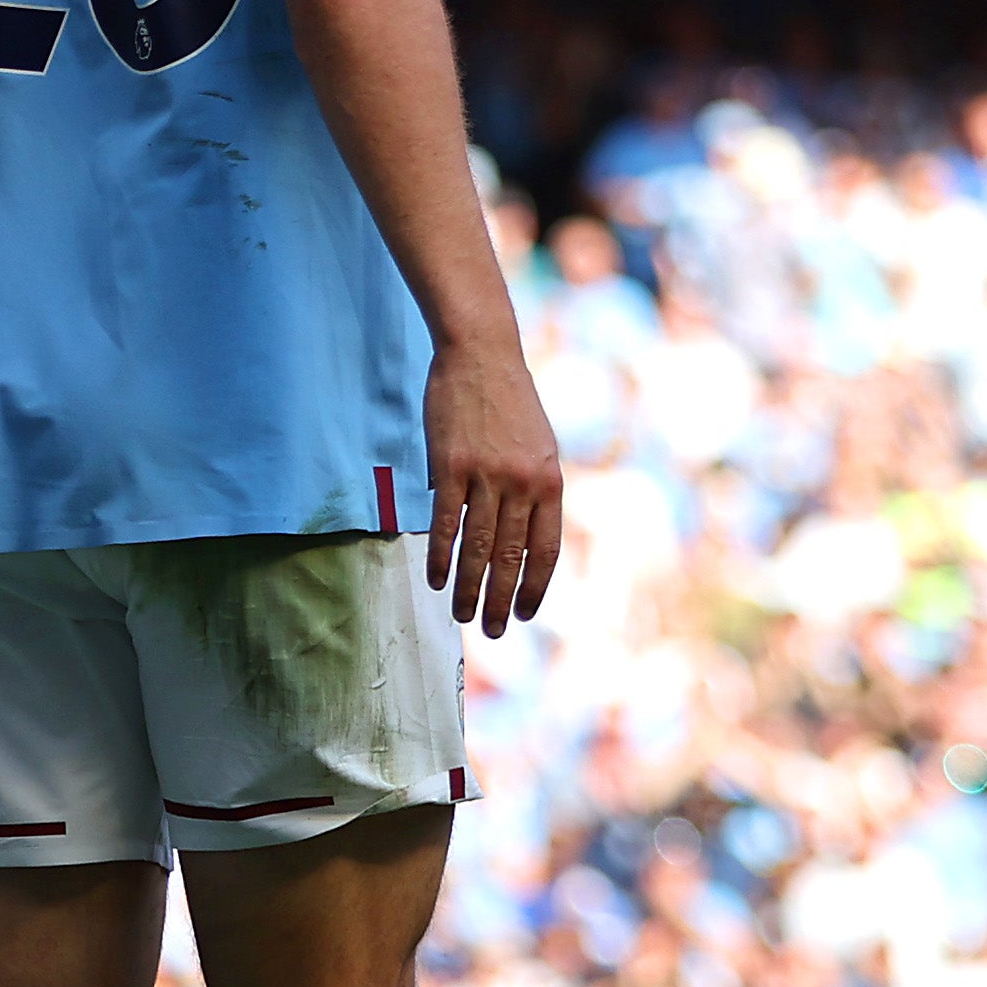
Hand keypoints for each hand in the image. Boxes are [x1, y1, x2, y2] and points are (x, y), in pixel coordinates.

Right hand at [422, 331, 561, 637]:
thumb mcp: (538, 446)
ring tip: (463, 616)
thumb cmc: (508, 402)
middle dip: (502, 600)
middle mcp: (523, 483)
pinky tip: (436, 579)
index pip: (545, 549)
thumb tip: (519, 533)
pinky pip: (447, 521)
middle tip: (494, 631)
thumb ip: (533, 489)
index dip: (535, 587)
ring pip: (479, 547)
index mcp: (550, 482)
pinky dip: (442, 555)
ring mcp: (486, 475)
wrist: (482, 355)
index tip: (525, 614)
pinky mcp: (451, 466)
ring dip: (470, 588)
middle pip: (511, 556)